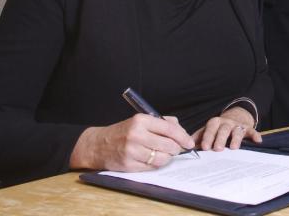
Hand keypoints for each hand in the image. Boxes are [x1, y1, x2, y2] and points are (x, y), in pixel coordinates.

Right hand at [69, 114, 193, 171]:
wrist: (98, 145)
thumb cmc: (124, 131)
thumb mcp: (141, 120)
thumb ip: (163, 122)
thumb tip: (181, 131)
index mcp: (141, 120)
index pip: (170, 129)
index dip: (183, 137)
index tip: (189, 143)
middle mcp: (136, 135)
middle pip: (169, 145)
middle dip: (176, 149)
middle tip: (176, 149)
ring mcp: (132, 151)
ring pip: (162, 158)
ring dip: (167, 158)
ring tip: (164, 153)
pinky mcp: (128, 165)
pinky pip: (151, 167)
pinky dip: (156, 164)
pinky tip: (153, 159)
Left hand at [193, 107, 261, 150]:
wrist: (235, 117)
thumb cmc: (218, 128)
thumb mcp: (208, 130)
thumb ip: (198, 137)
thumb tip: (184, 147)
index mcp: (215, 123)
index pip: (210, 128)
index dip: (207, 137)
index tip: (205, 147)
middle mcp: (226, 123)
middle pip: (223, 129)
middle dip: (220, 139)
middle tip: (218, 149)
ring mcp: (237, 125)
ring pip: (237, 130)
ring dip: (236, 138)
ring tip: (234, 148)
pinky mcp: (248, 129)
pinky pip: (252, 131)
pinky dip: (255, 136)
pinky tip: (258, 141)